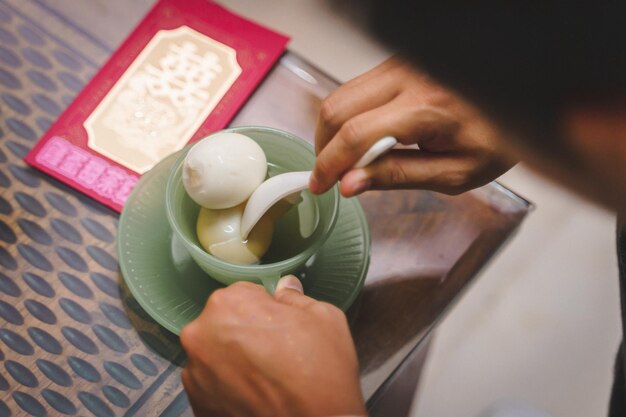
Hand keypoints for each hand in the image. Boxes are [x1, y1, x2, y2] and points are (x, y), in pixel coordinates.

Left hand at [180, 277, 365, 416]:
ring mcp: (195, 372)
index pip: (242, 293)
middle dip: (245, 331)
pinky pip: (212, 382)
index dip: (264, 308)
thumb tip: (285, 289)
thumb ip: (295, 297)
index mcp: (228, 304)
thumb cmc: (320, 373)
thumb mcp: (323, 317)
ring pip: (215, 353)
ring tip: (265, 376)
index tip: (277, 324)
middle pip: (223, 322)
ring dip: (234, 359)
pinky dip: (229, 386)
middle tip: (274, 351)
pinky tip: (255, 392)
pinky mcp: (197, 402)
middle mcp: (201, 334)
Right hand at [310, 57, 515, 196]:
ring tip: (345, 161)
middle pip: (337, 108)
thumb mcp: (454, 173)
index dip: (329, 164)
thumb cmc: (496, 138)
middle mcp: (408, 78)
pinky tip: (362, 140)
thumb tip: (350, 184)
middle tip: (328, 175)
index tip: (320, 185)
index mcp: (426, 108)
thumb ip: (398, 177)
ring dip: (333, 131)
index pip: (357, 135)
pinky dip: (348, 117)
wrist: (517, 100)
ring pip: (342, 95)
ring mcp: (401, 65)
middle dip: (323, 147)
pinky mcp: (398, 64)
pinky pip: (357, 89)